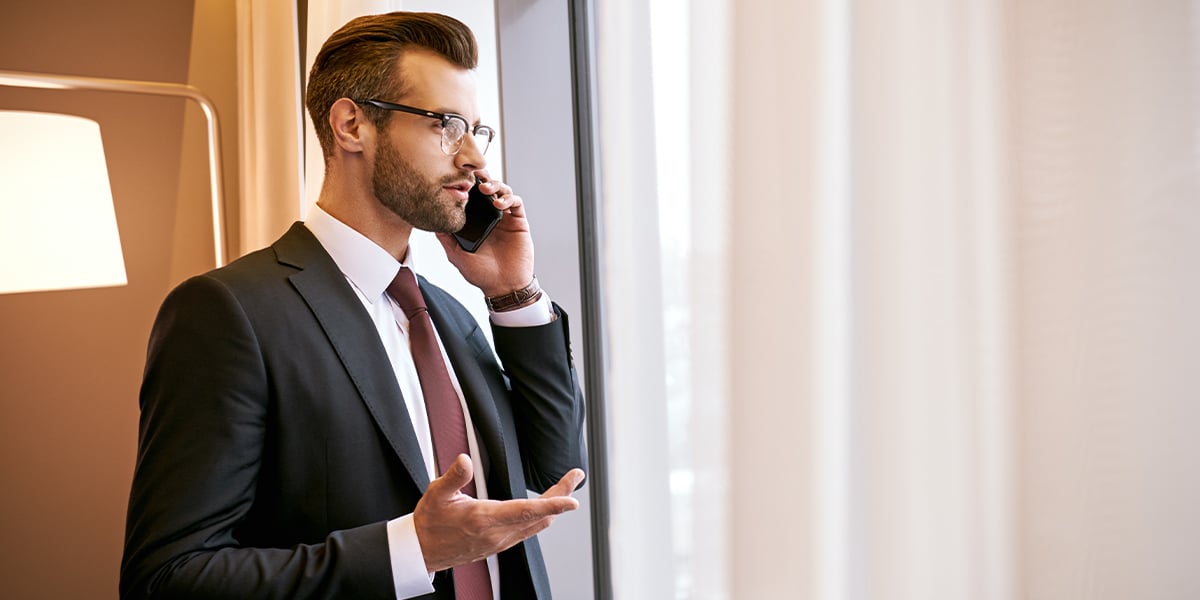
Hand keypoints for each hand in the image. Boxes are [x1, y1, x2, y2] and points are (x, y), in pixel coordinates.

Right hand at [413, 454, 584, 572]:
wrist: (422, 552)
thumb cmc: (430, 523)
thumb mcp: (436, 494)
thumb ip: (453, 476)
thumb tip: (465, 460)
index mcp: (484, 519)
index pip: (526, 511)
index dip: (553, 505)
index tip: (572, 499)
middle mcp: (496, 534)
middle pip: (539, 516)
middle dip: (561, 496)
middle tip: (575, 477)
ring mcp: (500, 542)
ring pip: (536, 525)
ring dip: (554, 508)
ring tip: (565, 488)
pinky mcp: (499, 545)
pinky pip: (528, 531)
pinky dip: (541, 517)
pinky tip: (545, 508)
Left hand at [436, 171, 534, 296]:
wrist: (503, 286)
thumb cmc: (481, 274)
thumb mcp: (456, 255)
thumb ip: (445, 238)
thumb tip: (431, 222)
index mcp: (475, 222)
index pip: (471, 197)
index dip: (466, 185)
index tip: (457, 177)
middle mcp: (490, 217)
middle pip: (487, 188)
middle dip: (481, 178)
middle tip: (473, 174)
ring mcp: (505, 218)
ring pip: (502, 191)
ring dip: (495, 185)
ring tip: (485, 189)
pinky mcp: (519, 222)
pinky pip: (516, 202)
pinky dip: (509, 198)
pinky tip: (499, 204)